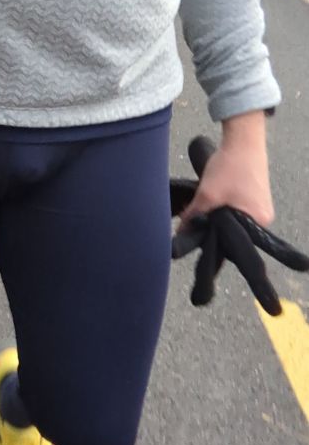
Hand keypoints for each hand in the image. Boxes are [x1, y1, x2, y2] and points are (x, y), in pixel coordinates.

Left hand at [169, 133, 308, 315]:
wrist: (242, 139)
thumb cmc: (229, 166)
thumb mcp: (207, 194)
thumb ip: (195, 217)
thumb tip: (180, 238)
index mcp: (256, 222)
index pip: (244, 254)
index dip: (238, 271)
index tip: (262, 304)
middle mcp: (262, 220)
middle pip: (242, 247)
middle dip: (236, 262)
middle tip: (259, 298)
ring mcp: (259, 211)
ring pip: (236, 232)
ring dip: (221, 234)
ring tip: (209, 232)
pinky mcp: (252, 201)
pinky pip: (237, 220)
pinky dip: (224, 220)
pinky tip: (212, 213)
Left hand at [178, 111, 273, 228]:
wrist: (242, 138)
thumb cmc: (232, 165)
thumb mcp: (207, 194)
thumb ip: (193, 215)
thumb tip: (182, 231)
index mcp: (259, 221)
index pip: (231, 240)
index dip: (211, 236)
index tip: (197, 231)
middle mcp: (263, 216)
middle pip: (230, 229)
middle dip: (212, 222)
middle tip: (198, 213)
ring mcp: (260, 205)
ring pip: (230, 216)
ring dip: (215, 211)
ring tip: (207, 199)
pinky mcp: (254, 195)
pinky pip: (234, 206)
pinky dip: (221, 203)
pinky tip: (214, 194)